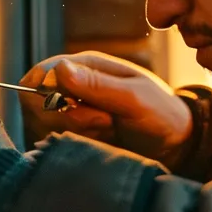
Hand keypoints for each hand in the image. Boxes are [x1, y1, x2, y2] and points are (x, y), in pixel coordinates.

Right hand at [19, 51, 192, 167]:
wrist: (174, 145)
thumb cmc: (160, 114)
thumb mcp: (134, 98)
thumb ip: (98, 85)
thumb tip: (58, 69)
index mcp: (85, 65)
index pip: (41, 74)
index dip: (53, 95)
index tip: (85, 110)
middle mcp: (73, 86)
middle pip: (37, 103)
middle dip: (71, 118)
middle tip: (106, 121)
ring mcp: (71, 111)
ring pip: (47, 126)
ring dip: (80, 133)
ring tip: (110, 130)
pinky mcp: (73, 134)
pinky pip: (58, 143)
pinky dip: (81, 145)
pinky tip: (104, 142)